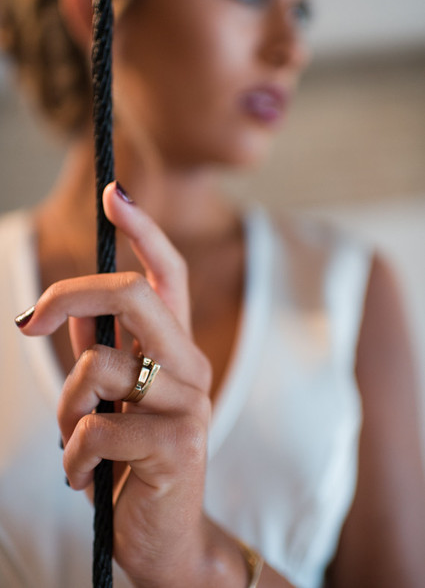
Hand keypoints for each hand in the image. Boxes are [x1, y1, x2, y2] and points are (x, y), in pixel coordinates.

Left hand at [17, 181, 225, 585]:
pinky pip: (94, 429)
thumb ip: (99, 354)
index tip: (115, 193)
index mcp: (175, 350)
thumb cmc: (135, 461)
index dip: (142, 230)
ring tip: (78, 448)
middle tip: (28, 319)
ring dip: (68, 413)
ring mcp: (187, 403)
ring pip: (97, 370)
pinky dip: (74, 460)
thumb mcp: (115, 401)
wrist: (169, 539)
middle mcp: (189, 365)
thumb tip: (64, 314)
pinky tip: (89, 481)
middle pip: (133, 295)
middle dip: (71, 296)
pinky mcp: (175, 445)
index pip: (167, 276)